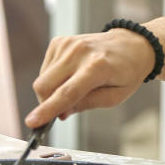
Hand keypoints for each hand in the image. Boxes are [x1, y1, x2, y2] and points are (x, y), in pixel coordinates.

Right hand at [24, 28, 155, 127]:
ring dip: (52, 90)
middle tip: (65, 107)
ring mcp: (68, 44)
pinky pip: (45, 69)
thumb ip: (87, 104)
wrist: (133, 45)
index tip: (32, 122)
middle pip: (45, 86)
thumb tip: (61, 112)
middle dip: (48, 103)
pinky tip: (72, 74)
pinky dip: (54, 77)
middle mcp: (80, 52)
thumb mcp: (116, 97)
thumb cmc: (127, 72)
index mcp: (98, 66)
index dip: (48, 109)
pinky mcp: (60, 41)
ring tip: (76, 85)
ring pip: (42, 79)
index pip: (67, 92)